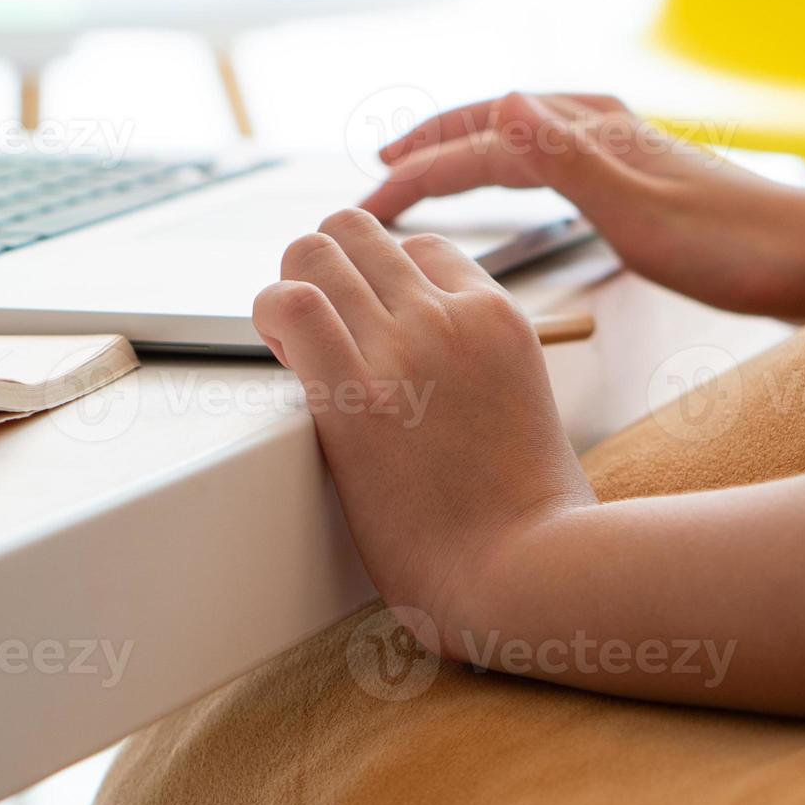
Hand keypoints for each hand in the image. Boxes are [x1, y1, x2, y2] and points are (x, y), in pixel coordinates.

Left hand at [254, 209, 593, 643]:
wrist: (532, 573)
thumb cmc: (533, 521)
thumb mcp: (527, 410)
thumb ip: (485, 372)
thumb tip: (443, 381)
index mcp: (499, 318)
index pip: (421, 249)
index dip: (381, 284)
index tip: (367, 331)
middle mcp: (449, 317)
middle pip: (358, 232)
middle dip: (325, 271)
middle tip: (317, 332)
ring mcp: (403, 350)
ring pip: (314, 252)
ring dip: (290, 291)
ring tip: (294, 348)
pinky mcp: (355, 398)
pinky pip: (290, 306)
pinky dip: (270, 318)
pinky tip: (282, 359)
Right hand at [362, 92, 804, 318]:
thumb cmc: (736, 248)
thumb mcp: (640, 212)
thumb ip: (568, 161)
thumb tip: (503, 106)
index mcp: (590, 135)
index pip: (477, 146)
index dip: (416, 175)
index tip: (369, 208)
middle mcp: (602, 129)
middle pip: (492, 123)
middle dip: (430, 147)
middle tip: (379, 178)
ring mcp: (622, 148)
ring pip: (520, 136)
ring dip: (467, 149)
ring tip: (428, 172)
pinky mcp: (640, 175)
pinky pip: (549, 156)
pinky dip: (510, 164)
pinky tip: (520, 184)